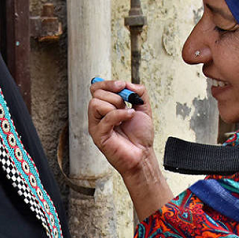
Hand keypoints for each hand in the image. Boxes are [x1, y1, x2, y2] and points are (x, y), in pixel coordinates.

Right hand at [88, 79, 173, 219]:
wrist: (143, 154)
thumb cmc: (140, 135)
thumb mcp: (143, 107)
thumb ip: (138, 92)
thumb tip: (127, 84)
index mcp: (105, 107)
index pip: (96, 88)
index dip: (108, 83)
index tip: (122, 86)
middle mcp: (98, 115)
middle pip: (96, 93)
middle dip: (115, 95)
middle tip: (126, 105)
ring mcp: (96, 125)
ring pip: (96, 103)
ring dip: (115, 105)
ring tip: (126, 115)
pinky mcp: (99, 135)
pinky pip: (106, 118)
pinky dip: (120, 114)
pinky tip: (129, 118)